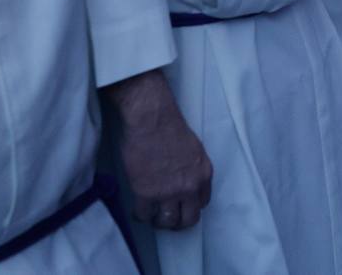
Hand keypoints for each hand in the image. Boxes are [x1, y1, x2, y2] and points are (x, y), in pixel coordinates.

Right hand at [104, 69, 211, 230]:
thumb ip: (192, 169)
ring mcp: (168, 193)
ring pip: (167, 222)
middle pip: (188, 219)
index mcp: (204, 174)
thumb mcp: (194, 150)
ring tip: (151, 214)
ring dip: (158, 221)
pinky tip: (138, 209)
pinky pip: (144, 216)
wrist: (151, 120)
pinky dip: (140, 215)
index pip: (202, 203)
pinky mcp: (146, 194)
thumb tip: (184, 179)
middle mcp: (190, 187)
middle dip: (177, 221)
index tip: (181, 204)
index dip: (190, 205)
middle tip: (166, 217)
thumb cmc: (170, 126)